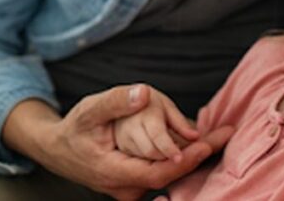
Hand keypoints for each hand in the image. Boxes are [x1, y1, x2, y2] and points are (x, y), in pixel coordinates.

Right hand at [2, 85, 233, 200]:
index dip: (184, 161)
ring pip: (168, 175)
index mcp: (114, 173)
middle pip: (170, 176)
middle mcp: (126, 187)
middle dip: (199, 155)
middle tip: (226, 133)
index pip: (158, 173)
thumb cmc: (73, 129)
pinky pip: (163, 172)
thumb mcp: (90, 109)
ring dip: (194, 156)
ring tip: (222, 134)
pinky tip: (201, 140)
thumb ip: (117, 102)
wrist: (56, 149)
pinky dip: (182, 157)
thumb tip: (144, 94)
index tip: (206, 144)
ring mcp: (132, 188)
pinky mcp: (136, 182)